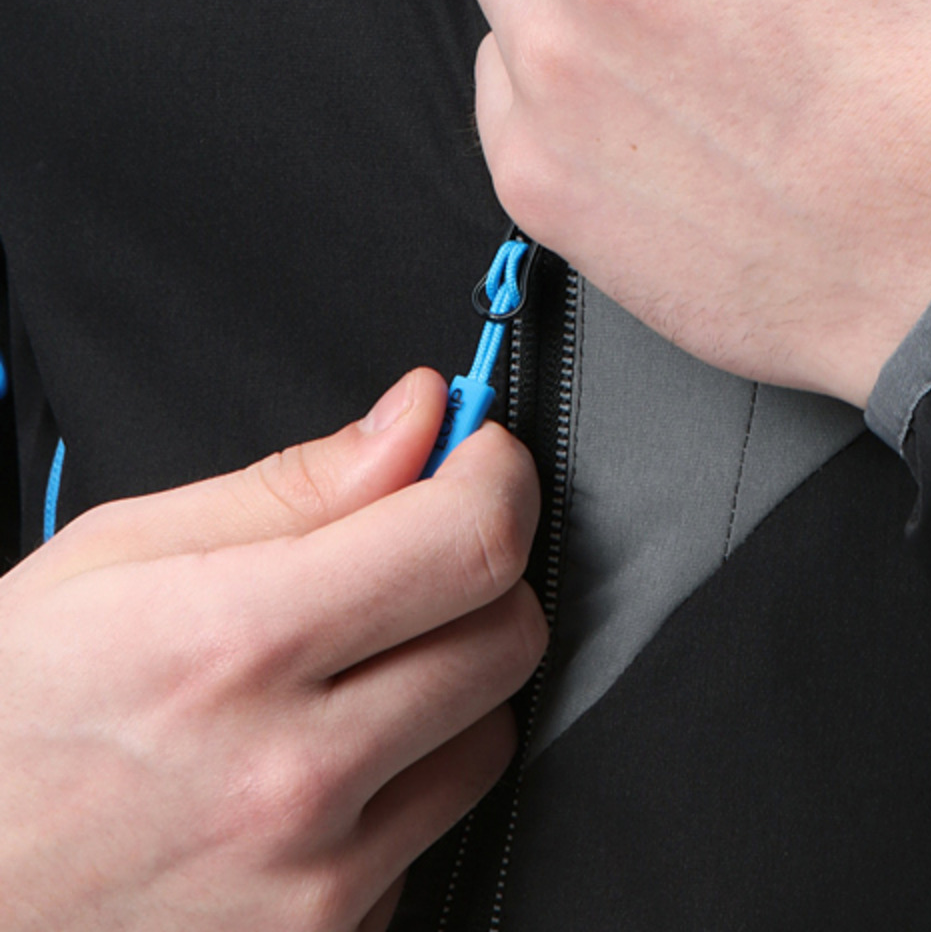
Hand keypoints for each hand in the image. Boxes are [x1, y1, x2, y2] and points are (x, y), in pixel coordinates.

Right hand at [0, 371, 544, 931]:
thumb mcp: (117, 555)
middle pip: (507, 637)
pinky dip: (395, 795)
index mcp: (238, 644)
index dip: (494, 477)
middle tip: (405, 560)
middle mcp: (290, 775)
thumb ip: (294, 484)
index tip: (476, 459)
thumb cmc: (9, 715)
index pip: (470, 543)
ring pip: (488, 740)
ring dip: (444, 689)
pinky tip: (308, 773)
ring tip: (339, 678)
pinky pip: (427, 840)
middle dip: (477, 574)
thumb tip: (418, 419)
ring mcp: (311, 885)